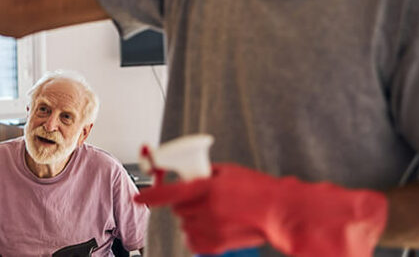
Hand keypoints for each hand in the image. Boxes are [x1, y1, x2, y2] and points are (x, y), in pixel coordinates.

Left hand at [135, 164, 387, 256]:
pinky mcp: (216, 245)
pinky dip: (198, 234)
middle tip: (203, 198)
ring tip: (214, 213)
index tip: (139, 197)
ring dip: (193, 218)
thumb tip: (186, 175)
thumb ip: (204, 175)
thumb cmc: (256, 188)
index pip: (169, 193)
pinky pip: (194, 239)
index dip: (151, 195)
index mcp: (208, 187)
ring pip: (185, 223)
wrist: (280, 212)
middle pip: (178, 208)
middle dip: (185, 202)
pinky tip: (213, 227)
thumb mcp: (227, 172)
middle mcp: (207, 208)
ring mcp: (211, 228)